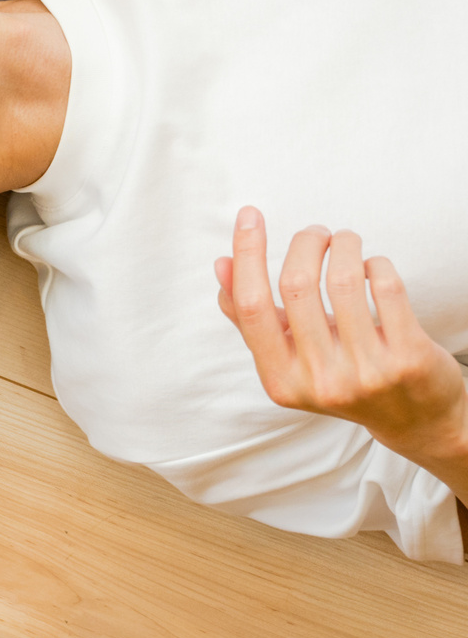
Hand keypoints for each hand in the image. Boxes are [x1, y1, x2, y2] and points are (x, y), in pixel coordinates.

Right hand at [217, 208, 467, 460]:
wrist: (416, 421)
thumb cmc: (344, 379)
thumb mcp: (291, 359)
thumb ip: (252, 317)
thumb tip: (222, 265)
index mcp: (281, 381)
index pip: (251, 306)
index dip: (247, 253)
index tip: (249, 216)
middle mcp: (321, 380)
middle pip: (297, 285)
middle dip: (305, 242)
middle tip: (315, 233)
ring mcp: (367, 371)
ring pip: (344, 280)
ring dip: (343, 245)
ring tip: (345, 241)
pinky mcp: (410, 358)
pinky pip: (386, 288)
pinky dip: (377, 264)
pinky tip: (373, 267)